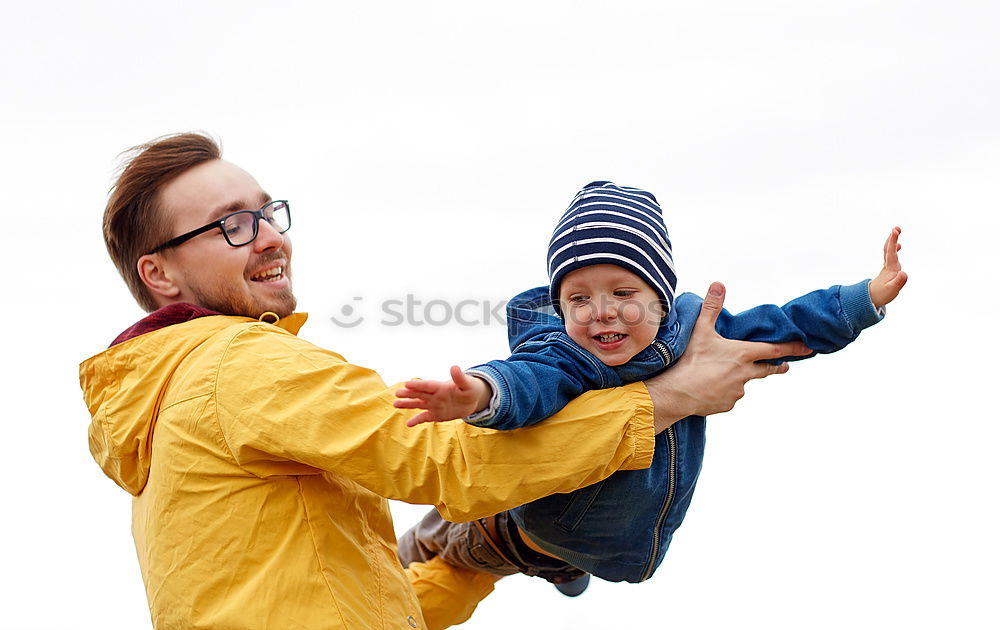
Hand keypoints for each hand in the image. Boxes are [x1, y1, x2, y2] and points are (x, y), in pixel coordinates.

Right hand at [394, 366, 492, 426]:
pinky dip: (417, 420)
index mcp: (441, 386)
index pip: (428, 385)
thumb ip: (460, 377)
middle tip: (397, 393)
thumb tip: (454, 367)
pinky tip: (408, 424)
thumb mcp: (467, 383)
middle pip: (419, 394)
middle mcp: (434, 395)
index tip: (407, 383)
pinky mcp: (436, 414)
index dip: (418, 385)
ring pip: (418, 404)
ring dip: (407, 404)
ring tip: (395, 404)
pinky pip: (425, 417)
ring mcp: (434, 405)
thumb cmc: (470, 388)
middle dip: (409, 394)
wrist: (473, 400)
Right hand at [645, 282, 811, 431]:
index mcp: (743, 354)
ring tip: (720, 375)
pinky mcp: (727, 404)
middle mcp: (745, 374)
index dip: (792, 348)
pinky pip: (730, 396)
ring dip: (739, 378)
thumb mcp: (701, 331)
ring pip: (744, 383)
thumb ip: (711, 307)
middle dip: (775, 367)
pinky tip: (711, 388)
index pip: (774, 350)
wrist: (677, 393)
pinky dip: (725, 391)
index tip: (807, 348)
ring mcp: (737, 391)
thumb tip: (718, 284)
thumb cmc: (690, 360)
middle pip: (767, 369)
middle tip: (782, 366)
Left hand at [868, 226, 907, 308]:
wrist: (872, 298)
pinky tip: (899, 246)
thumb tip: (904, 273)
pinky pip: (891, 256)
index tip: (894, 231)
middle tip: (896, 228)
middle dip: (892, 239)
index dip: (893, 242)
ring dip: (892, 241)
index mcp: (889, 269)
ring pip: (888, 251)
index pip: (891, 253)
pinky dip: (894, 249)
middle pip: (888, 249)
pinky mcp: (888, 269)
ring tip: (896, 231)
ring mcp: (887, 267)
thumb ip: (898, 282)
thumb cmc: (882, 294)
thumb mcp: (892, 290)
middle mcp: (888, 266)